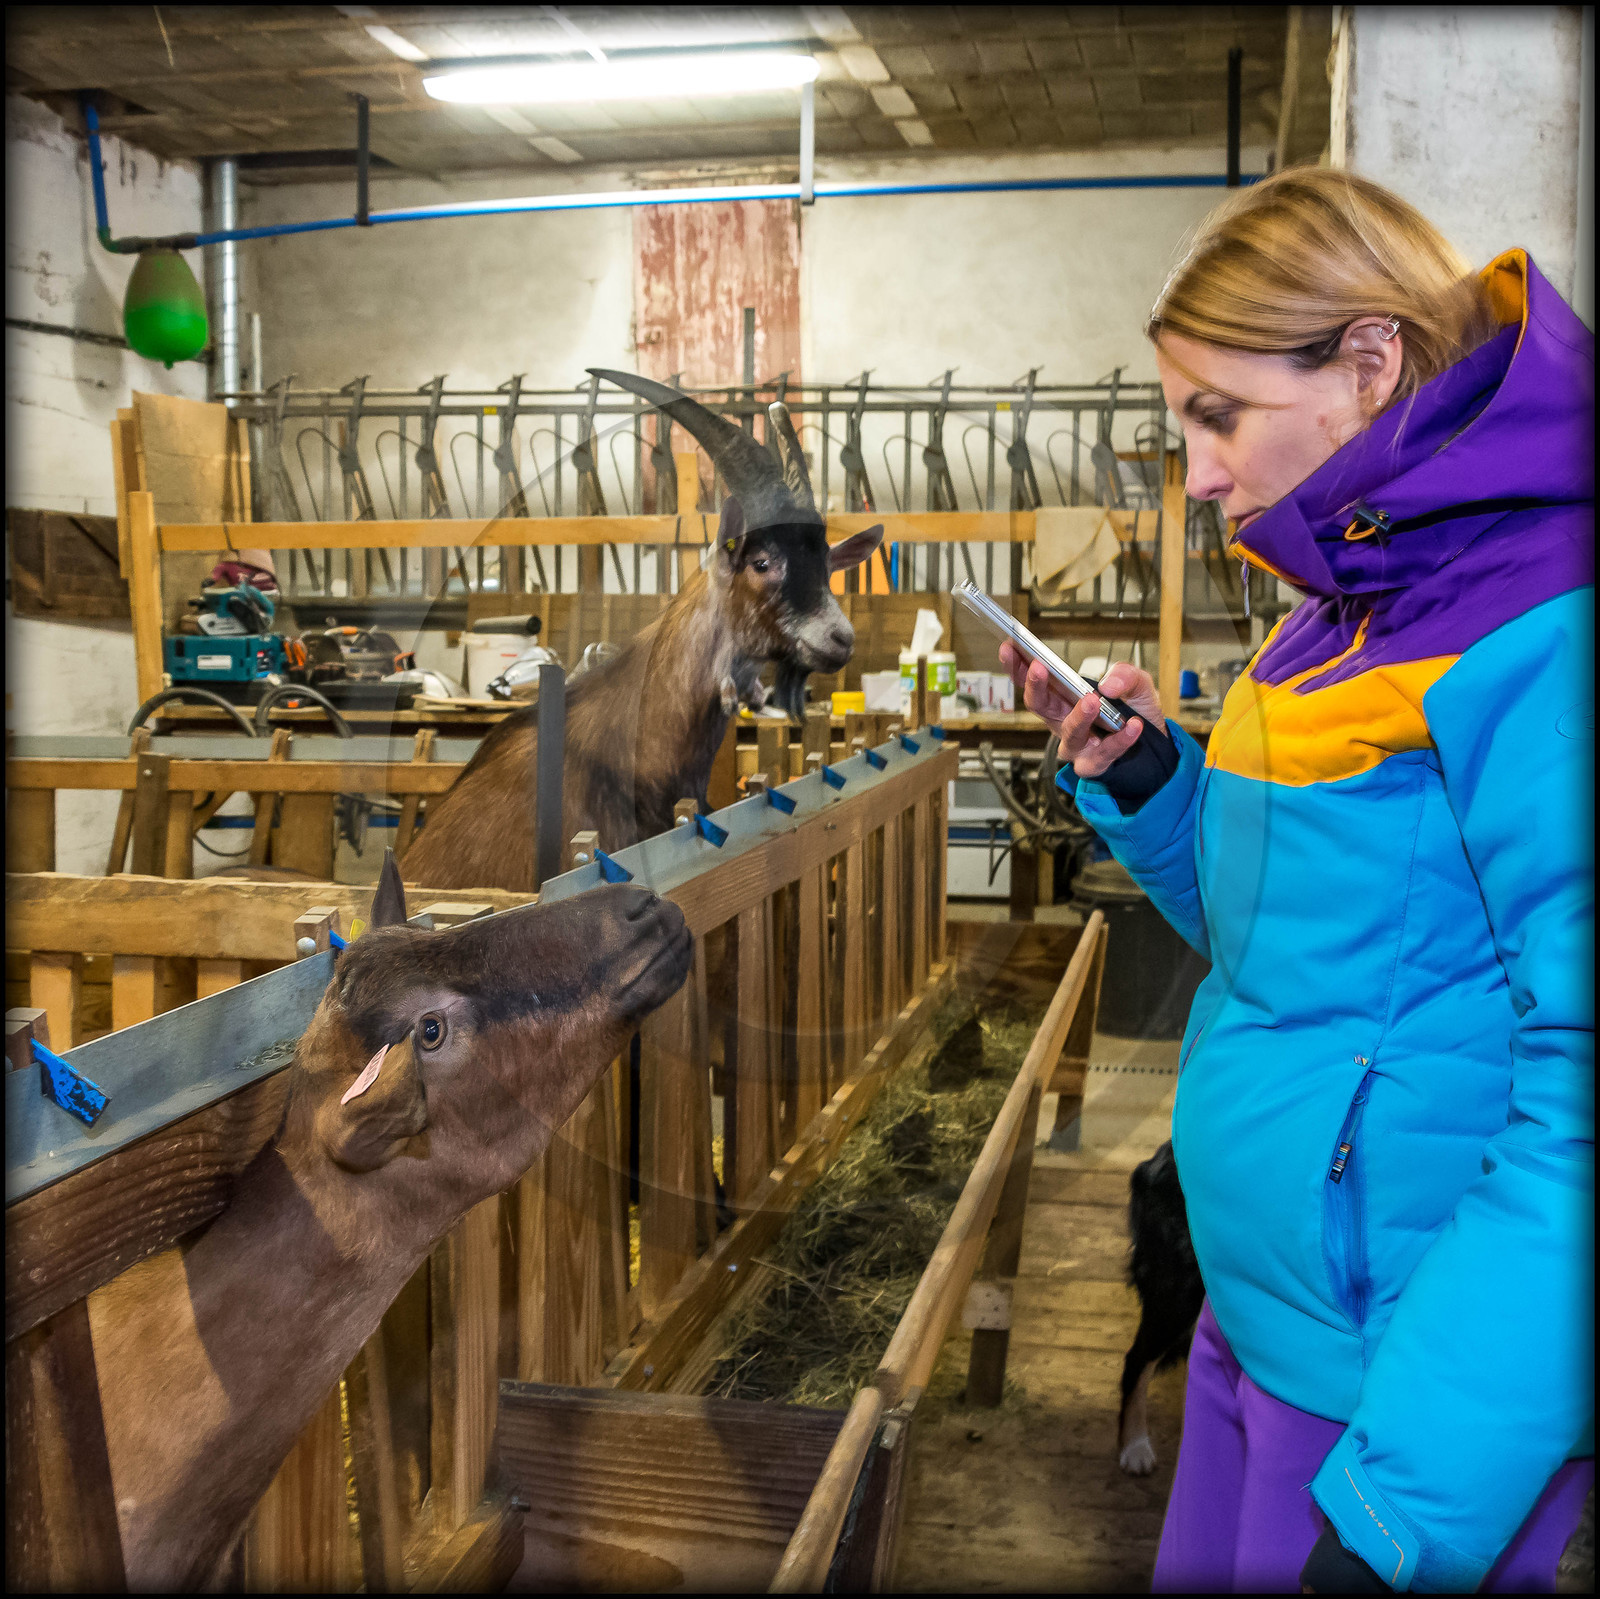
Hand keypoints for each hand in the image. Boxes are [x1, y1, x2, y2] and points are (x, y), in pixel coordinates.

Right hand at [998, 643, 1166, 779]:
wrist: (1155, 746)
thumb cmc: (1134, 712)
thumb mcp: (1137, 683)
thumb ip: (1126, 675)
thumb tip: (1108, 685)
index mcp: (1062, 700)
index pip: (1033, 682)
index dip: (1017, 666)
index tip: (1009, 646)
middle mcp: (1062, 722)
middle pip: (1039, 706)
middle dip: (1035, 686)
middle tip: (1039, 667)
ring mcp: (1077, 746)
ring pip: (1070, 734)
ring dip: (1079, 717)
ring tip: (1092, 701)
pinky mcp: (1095, 764)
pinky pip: (1104, 754)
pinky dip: (1119, 740)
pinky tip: (1133, 725)